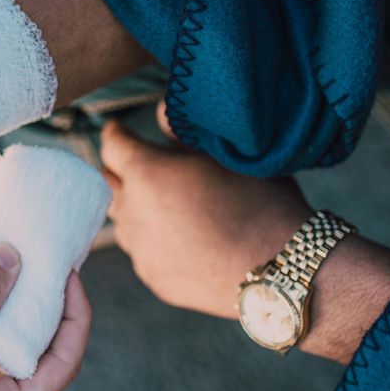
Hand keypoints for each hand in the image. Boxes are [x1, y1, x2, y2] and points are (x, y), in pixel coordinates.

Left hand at [99, 109, 311, 317]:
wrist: (280, 269)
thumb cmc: (260, 203)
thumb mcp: (226, 153)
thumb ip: (183, 132)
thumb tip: (160, 113)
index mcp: (146, 173)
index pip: (111, 145)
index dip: (116, 133)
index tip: (118, 129)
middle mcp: (132, 212)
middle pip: (109, 184)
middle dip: (120, 171)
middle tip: (139, 163)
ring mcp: (140, 249)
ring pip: (123, 219)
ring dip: (134, 206)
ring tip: (161, 201)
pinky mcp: (153, 277)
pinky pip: (142, 250)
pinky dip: (152, 238)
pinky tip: (178, 236)